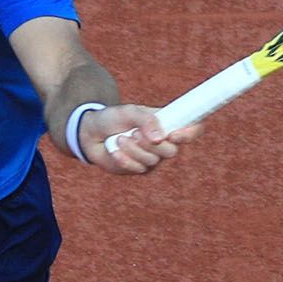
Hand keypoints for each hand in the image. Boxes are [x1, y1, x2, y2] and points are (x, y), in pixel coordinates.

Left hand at [82, 104, 200, 173]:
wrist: (90, 134)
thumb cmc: (113, 118)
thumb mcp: (129, 112)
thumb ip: (146, 120)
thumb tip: (160, 138)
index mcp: (167, 124)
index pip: (192, 130)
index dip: (190, 133)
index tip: (175, 134)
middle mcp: (164, 142)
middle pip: (172, 151)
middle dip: (151, 144)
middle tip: (134, 133)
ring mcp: (152, 158)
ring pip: (152, 161)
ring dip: (133, 149)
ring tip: (120, 138)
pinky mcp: (138, 169)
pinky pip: (137, 169)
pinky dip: (124, 159)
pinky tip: (115, 151)